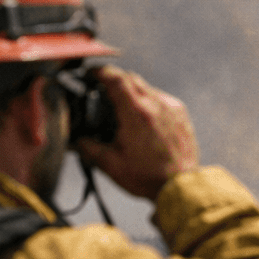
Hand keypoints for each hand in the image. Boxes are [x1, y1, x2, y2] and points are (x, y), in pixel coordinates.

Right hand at [75, 66, 199, 201]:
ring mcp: (171, 108)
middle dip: (113, 79)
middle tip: (102, 89)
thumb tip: (77, 139)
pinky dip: (148, 102)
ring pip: (146, 87)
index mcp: (135, 113)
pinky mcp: (181, 114)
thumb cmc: (147, 178)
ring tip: (121, 108)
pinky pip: (161, 98)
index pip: (115, 78)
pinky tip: (142, 119)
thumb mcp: (110, 165)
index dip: (99, 72)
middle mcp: (155, 105)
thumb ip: (88, 148)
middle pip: (130, 77)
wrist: (180, 186)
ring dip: (131, 91)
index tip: (90, 74)